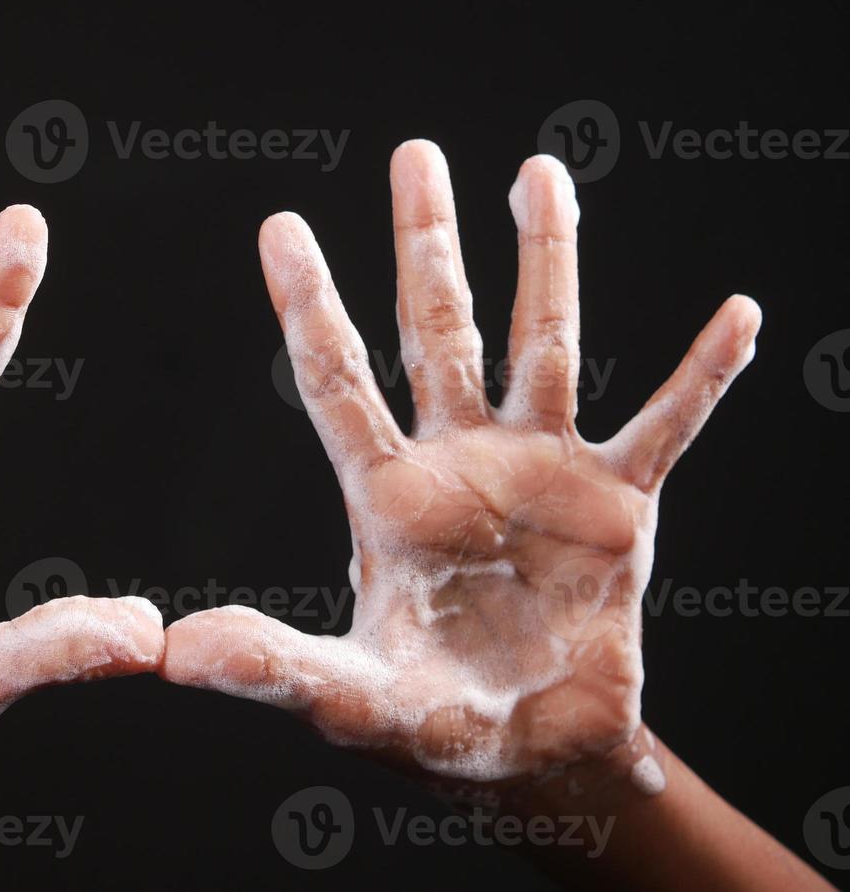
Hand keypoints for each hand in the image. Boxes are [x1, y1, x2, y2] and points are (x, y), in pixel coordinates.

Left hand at [162, 142, 759, 785]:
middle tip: (411, 155)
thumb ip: (269, 667)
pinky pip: (668, 427)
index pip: (337, 381)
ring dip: (547, 259)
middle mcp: (460, 462)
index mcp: (387, 497)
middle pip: (438, 329)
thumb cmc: (431, 726)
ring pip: (545, 344)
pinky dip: (701, 377)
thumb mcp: (346, 698)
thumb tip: (172, 652)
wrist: (532, 755)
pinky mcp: (619, 506)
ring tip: (539, 171)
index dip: (308, 303)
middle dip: (426, 243)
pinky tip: (736, 317)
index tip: (280, 224)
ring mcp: (542, 474)